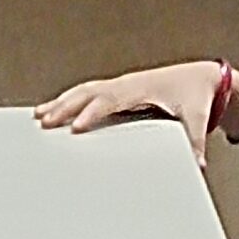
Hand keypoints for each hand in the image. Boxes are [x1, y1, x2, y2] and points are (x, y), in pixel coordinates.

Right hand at [36, 61, 226, 164]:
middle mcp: (125, 84)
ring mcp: (119, 85)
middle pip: (88, 93)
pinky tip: (52, 110)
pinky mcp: (117, 90)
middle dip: (65, 107)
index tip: (76, 126)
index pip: (110, 99)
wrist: (199, 76)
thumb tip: (198, 162)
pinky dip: (67, 100)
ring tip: (40, 116)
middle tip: (46, 122)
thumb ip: (196, 140)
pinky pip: (87, 93)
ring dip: (61, 102)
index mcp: (140, 88)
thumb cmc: (194, 94)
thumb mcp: (198, 116)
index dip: (92, 112)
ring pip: (83, 91)